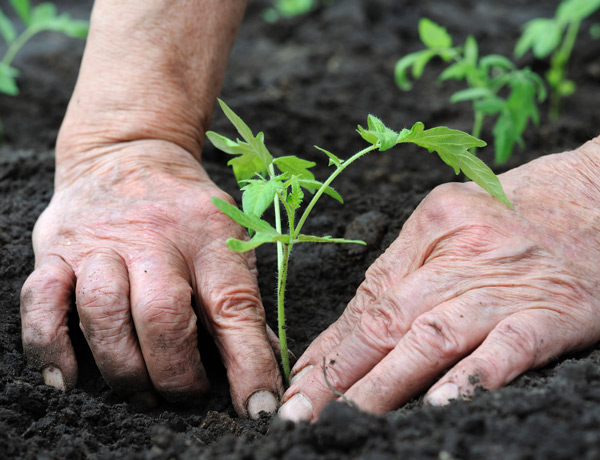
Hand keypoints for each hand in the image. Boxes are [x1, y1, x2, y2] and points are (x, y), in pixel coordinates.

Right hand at [20, 140, 282, 417]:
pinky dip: (50, 348)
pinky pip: (41, 302)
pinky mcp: (56, 250)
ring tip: (143, 392)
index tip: (259, 407)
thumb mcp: (227, 238)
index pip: (234, 305)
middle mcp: (153, 236)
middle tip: (188, 396)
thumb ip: (240, 299)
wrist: (129, 153)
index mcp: (209, 234)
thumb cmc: (187, 211)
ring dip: (124, 369)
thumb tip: (262, 367)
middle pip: (162, 316)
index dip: (249, 363)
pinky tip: (69, 379)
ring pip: (103, 314)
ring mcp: (99, 243)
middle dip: (176, 373)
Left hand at [279, 138, 599, 420]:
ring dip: (387, 381)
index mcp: (429, 226)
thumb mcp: (452, 226)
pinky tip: (440, 404)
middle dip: (340, 372)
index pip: (367, 297)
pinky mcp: (553, 310)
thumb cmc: (518, 213)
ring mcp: (505, 282)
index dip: (330, 346)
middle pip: (388, 318)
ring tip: (352, 417)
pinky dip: (471, 376)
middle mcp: (460, 252)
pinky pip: (507, 346)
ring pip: (433, 335)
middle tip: (304, 412)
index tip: (301, 382)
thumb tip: (349, 334)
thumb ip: (405, 274)